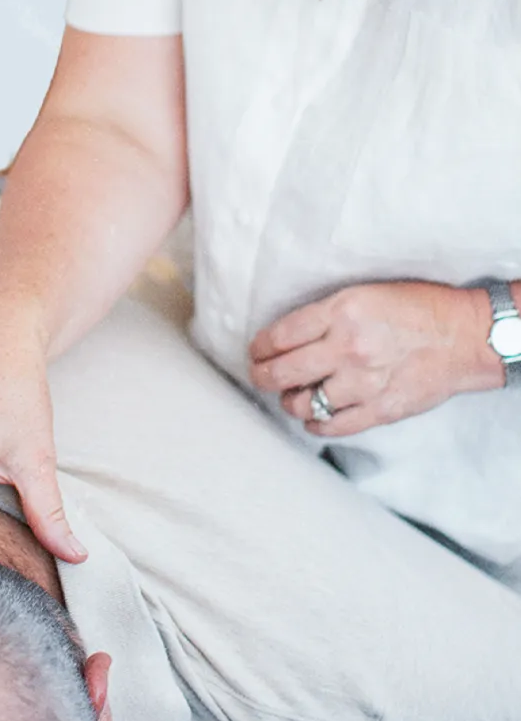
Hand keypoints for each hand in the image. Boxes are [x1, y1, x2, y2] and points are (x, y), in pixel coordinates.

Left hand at [248, 280, 497, 434]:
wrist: (464, 337)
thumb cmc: (415, 309)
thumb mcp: (363, 294)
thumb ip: (325, 315)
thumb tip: (286, 337)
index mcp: (341, 313)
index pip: (281, 335)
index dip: (259, 347)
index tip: (255, 351)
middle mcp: (348, 348)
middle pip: (283, 372)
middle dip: (261, 376)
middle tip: (258, 376)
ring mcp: (364, 383)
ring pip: (304, 404)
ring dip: (289, 402)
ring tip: (290, 396)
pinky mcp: (381, 409)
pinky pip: (334, 426)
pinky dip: (316, 424)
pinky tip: (313, 418)